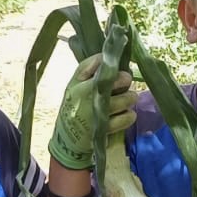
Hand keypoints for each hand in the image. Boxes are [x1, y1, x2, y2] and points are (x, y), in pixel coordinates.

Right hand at [49, 53, 136, 170]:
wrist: (68, 140)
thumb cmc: (74, 108)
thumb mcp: (74, 87)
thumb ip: (87, 71)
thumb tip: (106, 56)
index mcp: (77, 84)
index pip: (94, 65)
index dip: (108, 63)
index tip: (117, 68)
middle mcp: (86, 96)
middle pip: (115, 80)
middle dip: (124, 80)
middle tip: (124, 84)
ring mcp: (96, 113)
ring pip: (125, 99)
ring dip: (129, 98)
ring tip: (126, 100)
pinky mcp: (104, 129)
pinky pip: (126, 117)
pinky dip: (129, 115)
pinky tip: (125, 114)